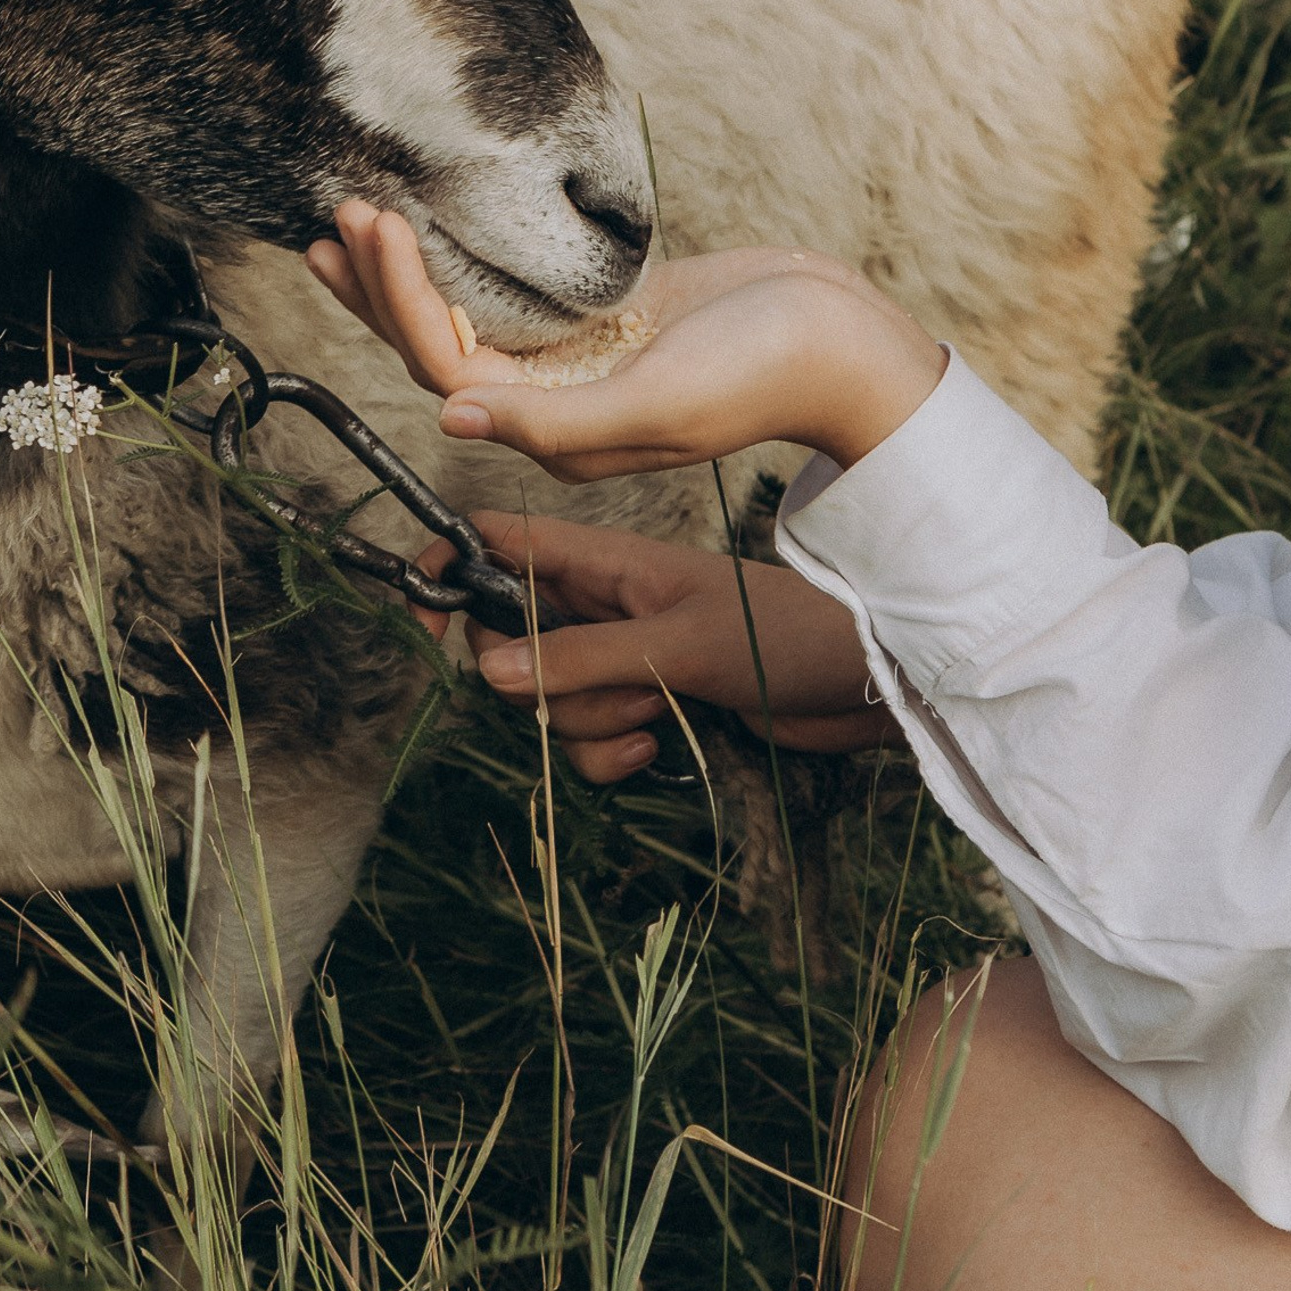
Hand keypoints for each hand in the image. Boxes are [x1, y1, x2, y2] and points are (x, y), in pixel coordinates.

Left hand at [305, 201, 945, 478]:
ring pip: (469, 318)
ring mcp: (578, 363)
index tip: (376, 224)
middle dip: (382, 285)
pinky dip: (469, 262)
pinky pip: (513, 293)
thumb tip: (449, 415)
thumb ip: (554, 420)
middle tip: (337, 217)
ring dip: (412, 274)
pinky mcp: (604, 322)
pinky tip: (440, 230)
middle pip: (440, 345)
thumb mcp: (657, 402)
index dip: (401, 301)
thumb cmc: (762, 372)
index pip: (448, 365)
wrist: (843, 341)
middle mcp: (555, 404)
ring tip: (360, 220)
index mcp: (558, 432)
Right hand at [429, 510, 899, 782]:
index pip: (496, 540)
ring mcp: (622, 654)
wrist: (867, 682)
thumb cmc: (786, 634)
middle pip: (507, 639)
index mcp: (602, 558)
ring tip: (655, 710)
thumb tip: (485, 671)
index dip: (447, 568)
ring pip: (548, 699)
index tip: (423, 625)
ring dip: (585, 722)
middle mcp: (601, 602)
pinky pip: (587, 738)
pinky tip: (659, 746)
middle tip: (595, 682)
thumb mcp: (678, 644)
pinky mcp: (646, 702)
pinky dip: (610, 751)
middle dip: (533, 680)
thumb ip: (582, 659)